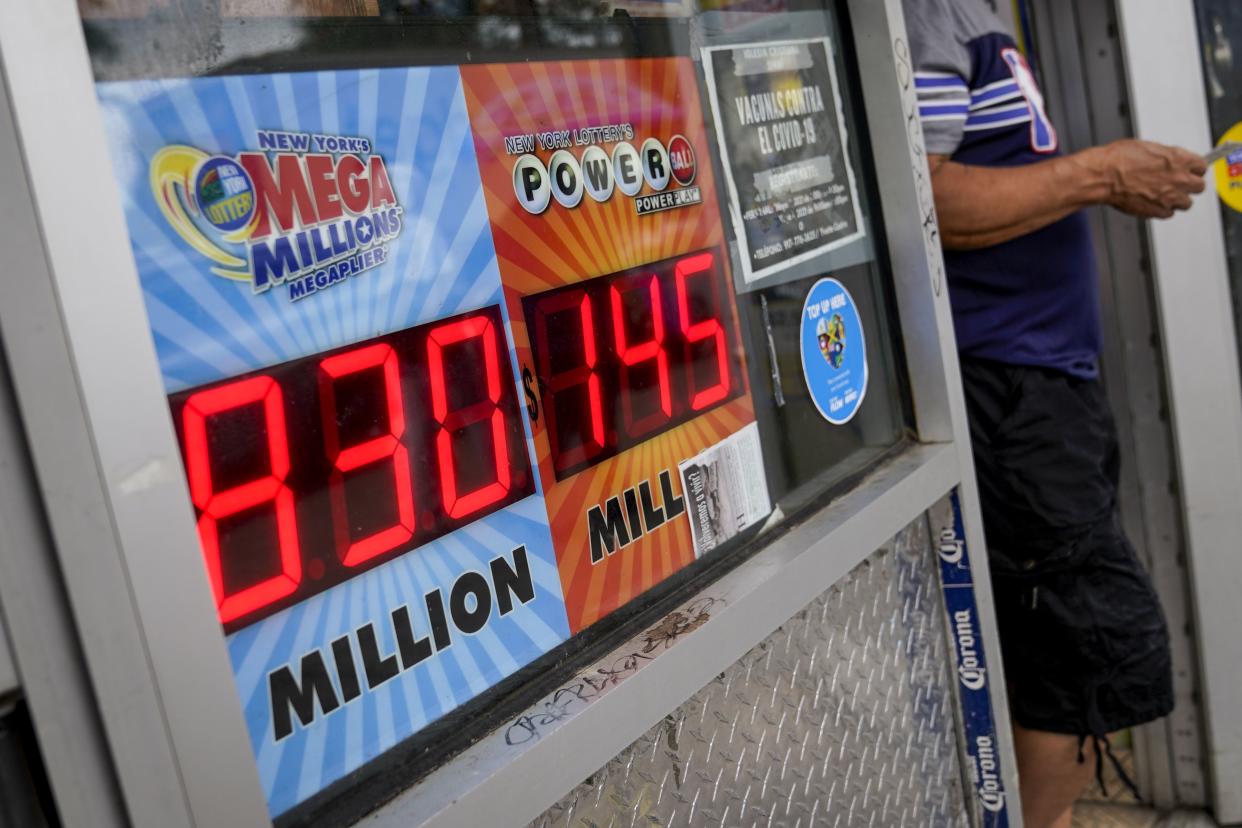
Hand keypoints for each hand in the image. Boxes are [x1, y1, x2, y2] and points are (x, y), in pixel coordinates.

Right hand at [1092, 139, 1206, 218]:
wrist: (1103, 176)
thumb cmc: (1119, 159)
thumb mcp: (1148, 148)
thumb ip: (1166, 157)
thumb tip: (1171, 161)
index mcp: (1179, 159)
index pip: (1201, 166)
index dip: (1194, 169)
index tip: (1189, 171)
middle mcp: (1179, 178)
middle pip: (1199, 187)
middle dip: (1189, 185)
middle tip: (1178, 184)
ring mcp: (1169, 197)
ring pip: (1186, 203)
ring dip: (1177, 200)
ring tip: (1164, 195)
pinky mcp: (1157, 211)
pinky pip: (1168, 214)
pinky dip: (1162, 210)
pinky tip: (1153, 203)